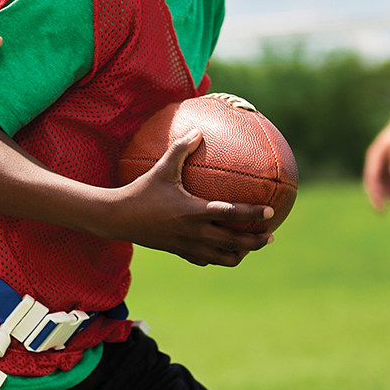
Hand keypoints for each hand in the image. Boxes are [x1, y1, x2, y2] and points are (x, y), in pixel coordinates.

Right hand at [104, 130, 274, 266]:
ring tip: (250, 247)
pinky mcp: (179, 252)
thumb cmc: (141, 191)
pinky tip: (223, 250)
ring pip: (222, 258)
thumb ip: (181, 149)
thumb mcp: (161, 168)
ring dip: (239, 253)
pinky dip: (218, 257)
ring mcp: (187, 246)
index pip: (231, 214)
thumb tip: (198, 130)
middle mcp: (194, 232)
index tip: (271, 213)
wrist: (118, 218)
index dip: (252, 214)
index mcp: (193, 211)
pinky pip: (205, 259)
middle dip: (255, 242)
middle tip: (270, 236)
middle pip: (233, 243)